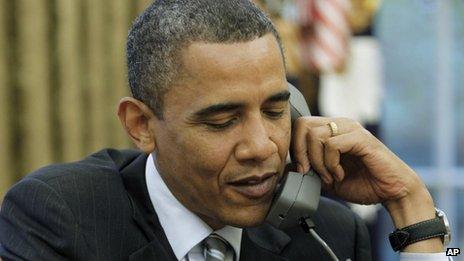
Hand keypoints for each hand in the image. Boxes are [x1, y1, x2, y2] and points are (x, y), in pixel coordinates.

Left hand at [292, 116, 422, 204]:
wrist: (391, 192)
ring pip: (315, 135)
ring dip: (318, 162)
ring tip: (330, 176)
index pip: (300, 125)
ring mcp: (351, 129)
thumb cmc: (363, 184)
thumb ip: (309, 169)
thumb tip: (286, 166)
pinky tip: (340, 174)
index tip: (302, 170)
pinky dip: (331, 164)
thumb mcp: (327, 178)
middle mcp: (340, 124)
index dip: (295, 147)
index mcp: (332, 130)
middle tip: (310, 173)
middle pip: (303, 125)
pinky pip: (332, 145)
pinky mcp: (361, 138)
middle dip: (301, 153)